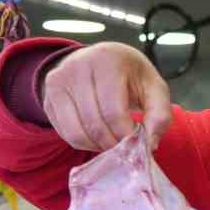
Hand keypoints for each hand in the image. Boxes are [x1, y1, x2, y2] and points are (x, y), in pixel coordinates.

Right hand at [40, 42, 172, 152]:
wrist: (100, 60)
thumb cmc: (130, 76)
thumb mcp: (153, 88)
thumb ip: (160, 115)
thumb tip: (150, 144)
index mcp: (108, 60)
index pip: (114, 112)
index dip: (126, 136)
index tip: (137, 144)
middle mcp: (78, 66)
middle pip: (95, 124)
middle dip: (113, 144)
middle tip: (126, 149)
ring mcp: (59, 81)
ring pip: (77, 133)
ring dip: (98, 147)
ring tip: (113, 142)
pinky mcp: (49, 96)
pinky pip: (66, 134)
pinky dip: (85, 144)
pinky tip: (97, 136)